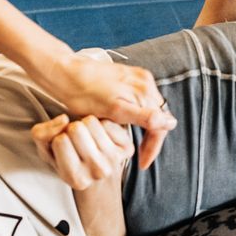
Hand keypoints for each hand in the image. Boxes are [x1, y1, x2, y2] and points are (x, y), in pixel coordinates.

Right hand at [31, 114, 135, 190]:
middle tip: (76, 141)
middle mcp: (97, 172)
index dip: (58, 138)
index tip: (64, 148)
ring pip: (91, 122)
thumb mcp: (46, 153)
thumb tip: (64, 119)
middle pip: (76, 128)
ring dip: (85, 125)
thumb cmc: (68, 162)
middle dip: (71, 129)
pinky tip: (100, 137)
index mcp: (76, 178)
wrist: (99, 180)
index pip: (60, 140)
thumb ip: (41, 134)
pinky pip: (108, 121)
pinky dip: (101, 124)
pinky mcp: (127, 149)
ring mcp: (115, 160)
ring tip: (87, 139)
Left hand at [37, 53, 175, 167]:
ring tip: (134, 144)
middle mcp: (146, 82)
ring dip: (145, 127)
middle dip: (150, 138)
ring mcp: (138, 77)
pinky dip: (137, 115)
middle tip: (139, 158)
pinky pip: (141, 100)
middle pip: (158, 117)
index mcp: (144, 91)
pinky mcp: (128, 76)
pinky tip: (126, 124)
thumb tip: (171, 123)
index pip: (161, 125)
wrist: (65, 72)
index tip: (142, 164)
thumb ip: (144, 116)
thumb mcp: (114, 110)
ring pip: (150, 109)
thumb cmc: (84, 94)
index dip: (153, 147)